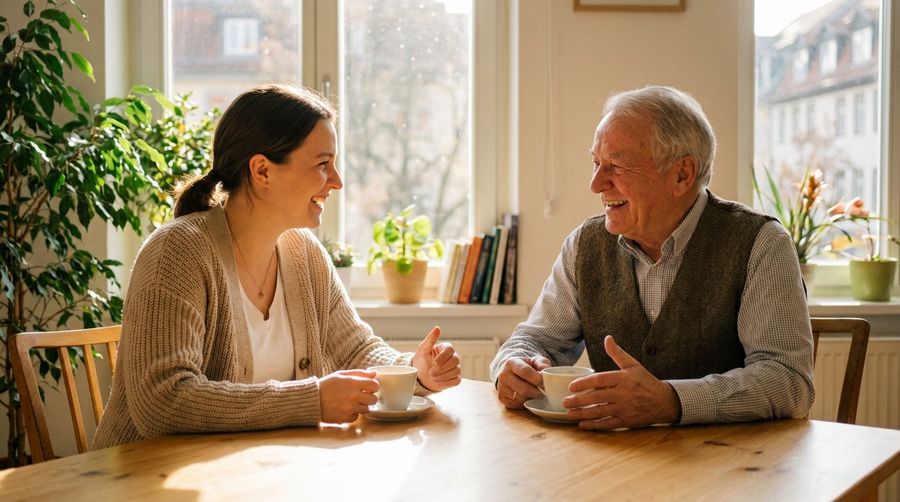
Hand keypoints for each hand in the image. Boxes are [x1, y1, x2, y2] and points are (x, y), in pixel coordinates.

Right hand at [318, 369, 378, 423]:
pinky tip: (344, 409)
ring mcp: (349, 408)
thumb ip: (359, 373)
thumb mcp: (341, 375)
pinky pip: (356, 417)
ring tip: (350, 402)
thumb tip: (374, 374)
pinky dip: (352, 414)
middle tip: (361, 396)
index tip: (367, 388)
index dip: (372, 387)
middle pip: (373, 399)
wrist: (311, 400)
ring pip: (366, 409)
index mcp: (352, 382)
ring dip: (361, 406)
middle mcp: (353, 396)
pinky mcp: (345, 418)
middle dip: (369, 398)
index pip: (375, 385)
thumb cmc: (326, 386)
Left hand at [412, 326, 461, 390]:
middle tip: (431, 372)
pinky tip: (438, 382)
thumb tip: (437, 328)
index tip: (435, 362)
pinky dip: (447, 382)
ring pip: (456, 371)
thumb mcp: (422, 350)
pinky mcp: (455, 378)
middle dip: (442, 368)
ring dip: (443, 376)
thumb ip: (430, 340)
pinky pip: (457, 380)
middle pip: (455, 361)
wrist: (420, 378)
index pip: (450, 349)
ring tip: (433, 378)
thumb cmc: (421, 363)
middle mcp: (452, 357)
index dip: (443, 356)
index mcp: (445, 349)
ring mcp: (455, 368)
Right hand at [496, 356, 550, 408]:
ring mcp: (501, 387)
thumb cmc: (526, 366)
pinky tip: (529, 397)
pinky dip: (525, 403)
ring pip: (521, 398)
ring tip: (537, 394)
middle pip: (523, 388)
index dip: (538, 379)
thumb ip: (542, 364)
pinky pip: (516, 405)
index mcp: (512, 363)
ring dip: (532, 398)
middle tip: (545, 392)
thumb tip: (546, 371)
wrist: (512, 372)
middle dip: (537, 392)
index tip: (546, 384)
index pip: (525, 372)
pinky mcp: (502, 397)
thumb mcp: (535, 361)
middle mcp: (504, 375)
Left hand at [563, 336, 680, 429]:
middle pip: (597, 397)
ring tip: (569, 414)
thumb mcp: (633, 365)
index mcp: (623, 378)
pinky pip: (608, 423)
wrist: (664, 401)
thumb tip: (607, 338)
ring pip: (600, 412)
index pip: (600, 380)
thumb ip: (617, 353)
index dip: (584, 383)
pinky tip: (583, 425)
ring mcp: (625, 408)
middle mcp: (623, 393)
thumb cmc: (646, 382)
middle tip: (565, 402)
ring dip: (583, 414)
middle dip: (579, 400)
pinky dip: (595, 425)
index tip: (571, 386)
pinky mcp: (627, 421)